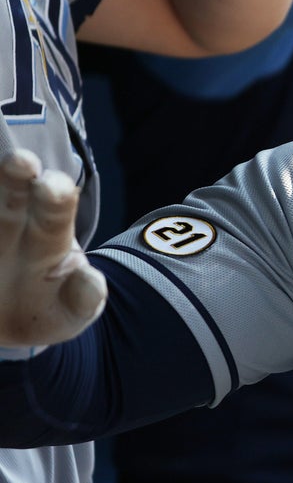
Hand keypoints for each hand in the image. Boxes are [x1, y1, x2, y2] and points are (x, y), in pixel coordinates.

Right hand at [0, 151, 106, 346]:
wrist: (8, 322)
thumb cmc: (47, 311)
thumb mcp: (69, 313)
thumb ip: (83, 299)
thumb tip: (93, 283)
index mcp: (49, 236)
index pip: (55, 212)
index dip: (55, 198)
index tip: (52, 186)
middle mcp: (13, 223)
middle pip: (13, 194)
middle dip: (16, 176)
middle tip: (21, 161)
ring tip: (6, 167)